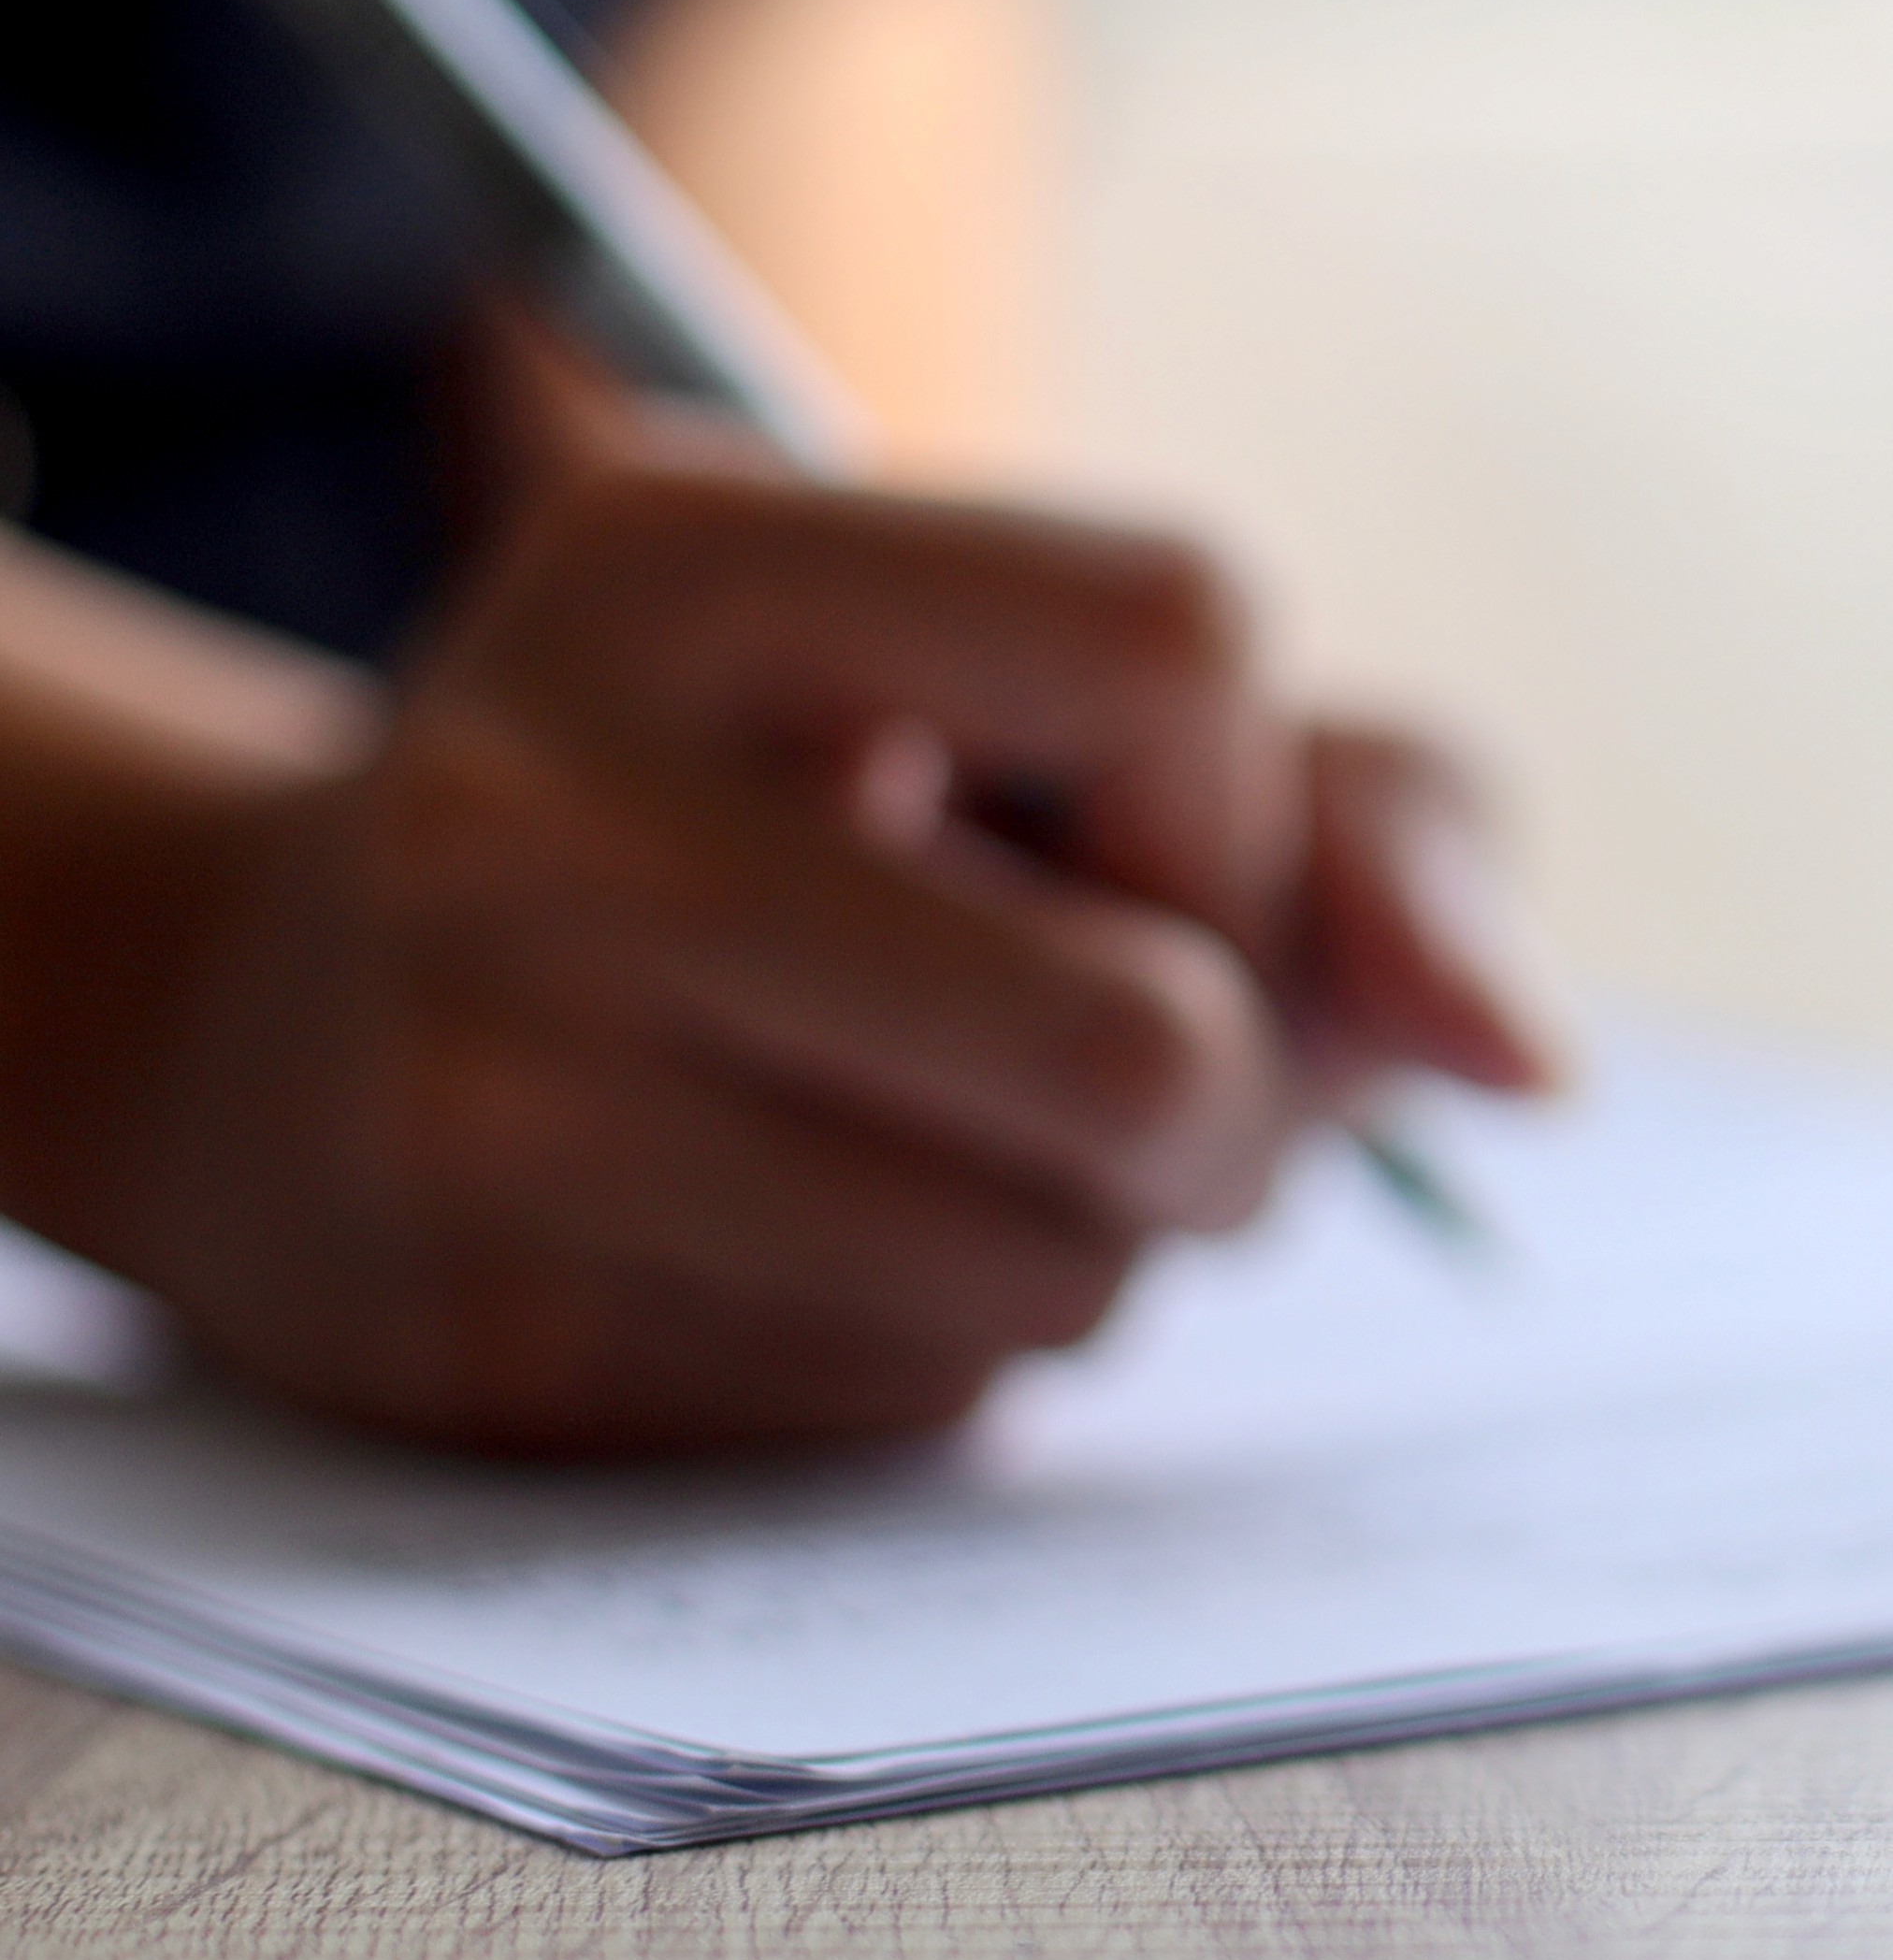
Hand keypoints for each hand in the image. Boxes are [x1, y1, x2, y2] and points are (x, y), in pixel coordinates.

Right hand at [85, 457, 1558, 1457]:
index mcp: (679, 554)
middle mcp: (531, 800)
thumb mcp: (1080, 728)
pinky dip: (940, 1351)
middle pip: (1142, 1034)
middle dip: (1232, 1108)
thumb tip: (1523, 1068)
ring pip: (1059, 1267)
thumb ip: (1381, 828)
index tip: (1146, 851)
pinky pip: (910, 1405)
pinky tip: (800, 1245)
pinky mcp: (477, 1337)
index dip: (1243, 796)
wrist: (302, 1032)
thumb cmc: (815, 841)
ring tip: (944, 1149)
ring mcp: (476, 1083)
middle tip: (1145, 1089)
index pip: (1180, 637)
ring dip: (1098, 1248)